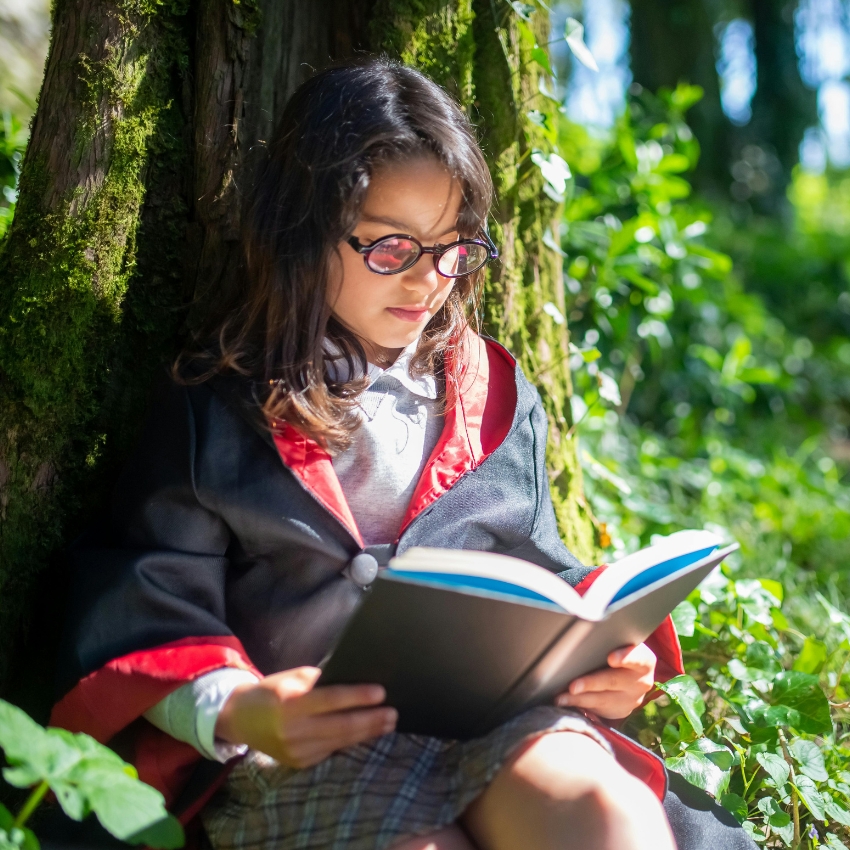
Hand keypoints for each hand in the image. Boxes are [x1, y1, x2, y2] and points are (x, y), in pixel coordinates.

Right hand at [215, 666, 396, 767]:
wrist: (241, 719)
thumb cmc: (273, 691)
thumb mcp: (293, 678)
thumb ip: (321, 680)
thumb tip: (355, 679)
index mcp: (291, 702)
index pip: (332, 699)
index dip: (358, 696)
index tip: (381, 692)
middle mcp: (293, 729)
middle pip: (341, 725)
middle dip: (371, 720)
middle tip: (393, 713)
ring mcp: (296, 750)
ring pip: (340, 741)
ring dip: (367, 733)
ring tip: (387, 724)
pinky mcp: (299, 763)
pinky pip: (331, 750)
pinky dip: (350, 742)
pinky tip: (366, 734)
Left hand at [555, 644, 656, 719]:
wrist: (632, 674)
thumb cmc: (619, 650)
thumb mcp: (621, 644)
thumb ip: (609, 642)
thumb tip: (580, 635)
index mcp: (644, 661)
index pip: (638, 658)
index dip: (625, 658)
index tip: (611, 658)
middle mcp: (641, 682)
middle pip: (614, 681)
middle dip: (591, 684)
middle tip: (573, 686)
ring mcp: (631, 700)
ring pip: (603, 700)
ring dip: (579, 699)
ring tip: (561, 697)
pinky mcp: (620, 712)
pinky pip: (598, 710)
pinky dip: (579, 705)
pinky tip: (565, 702)